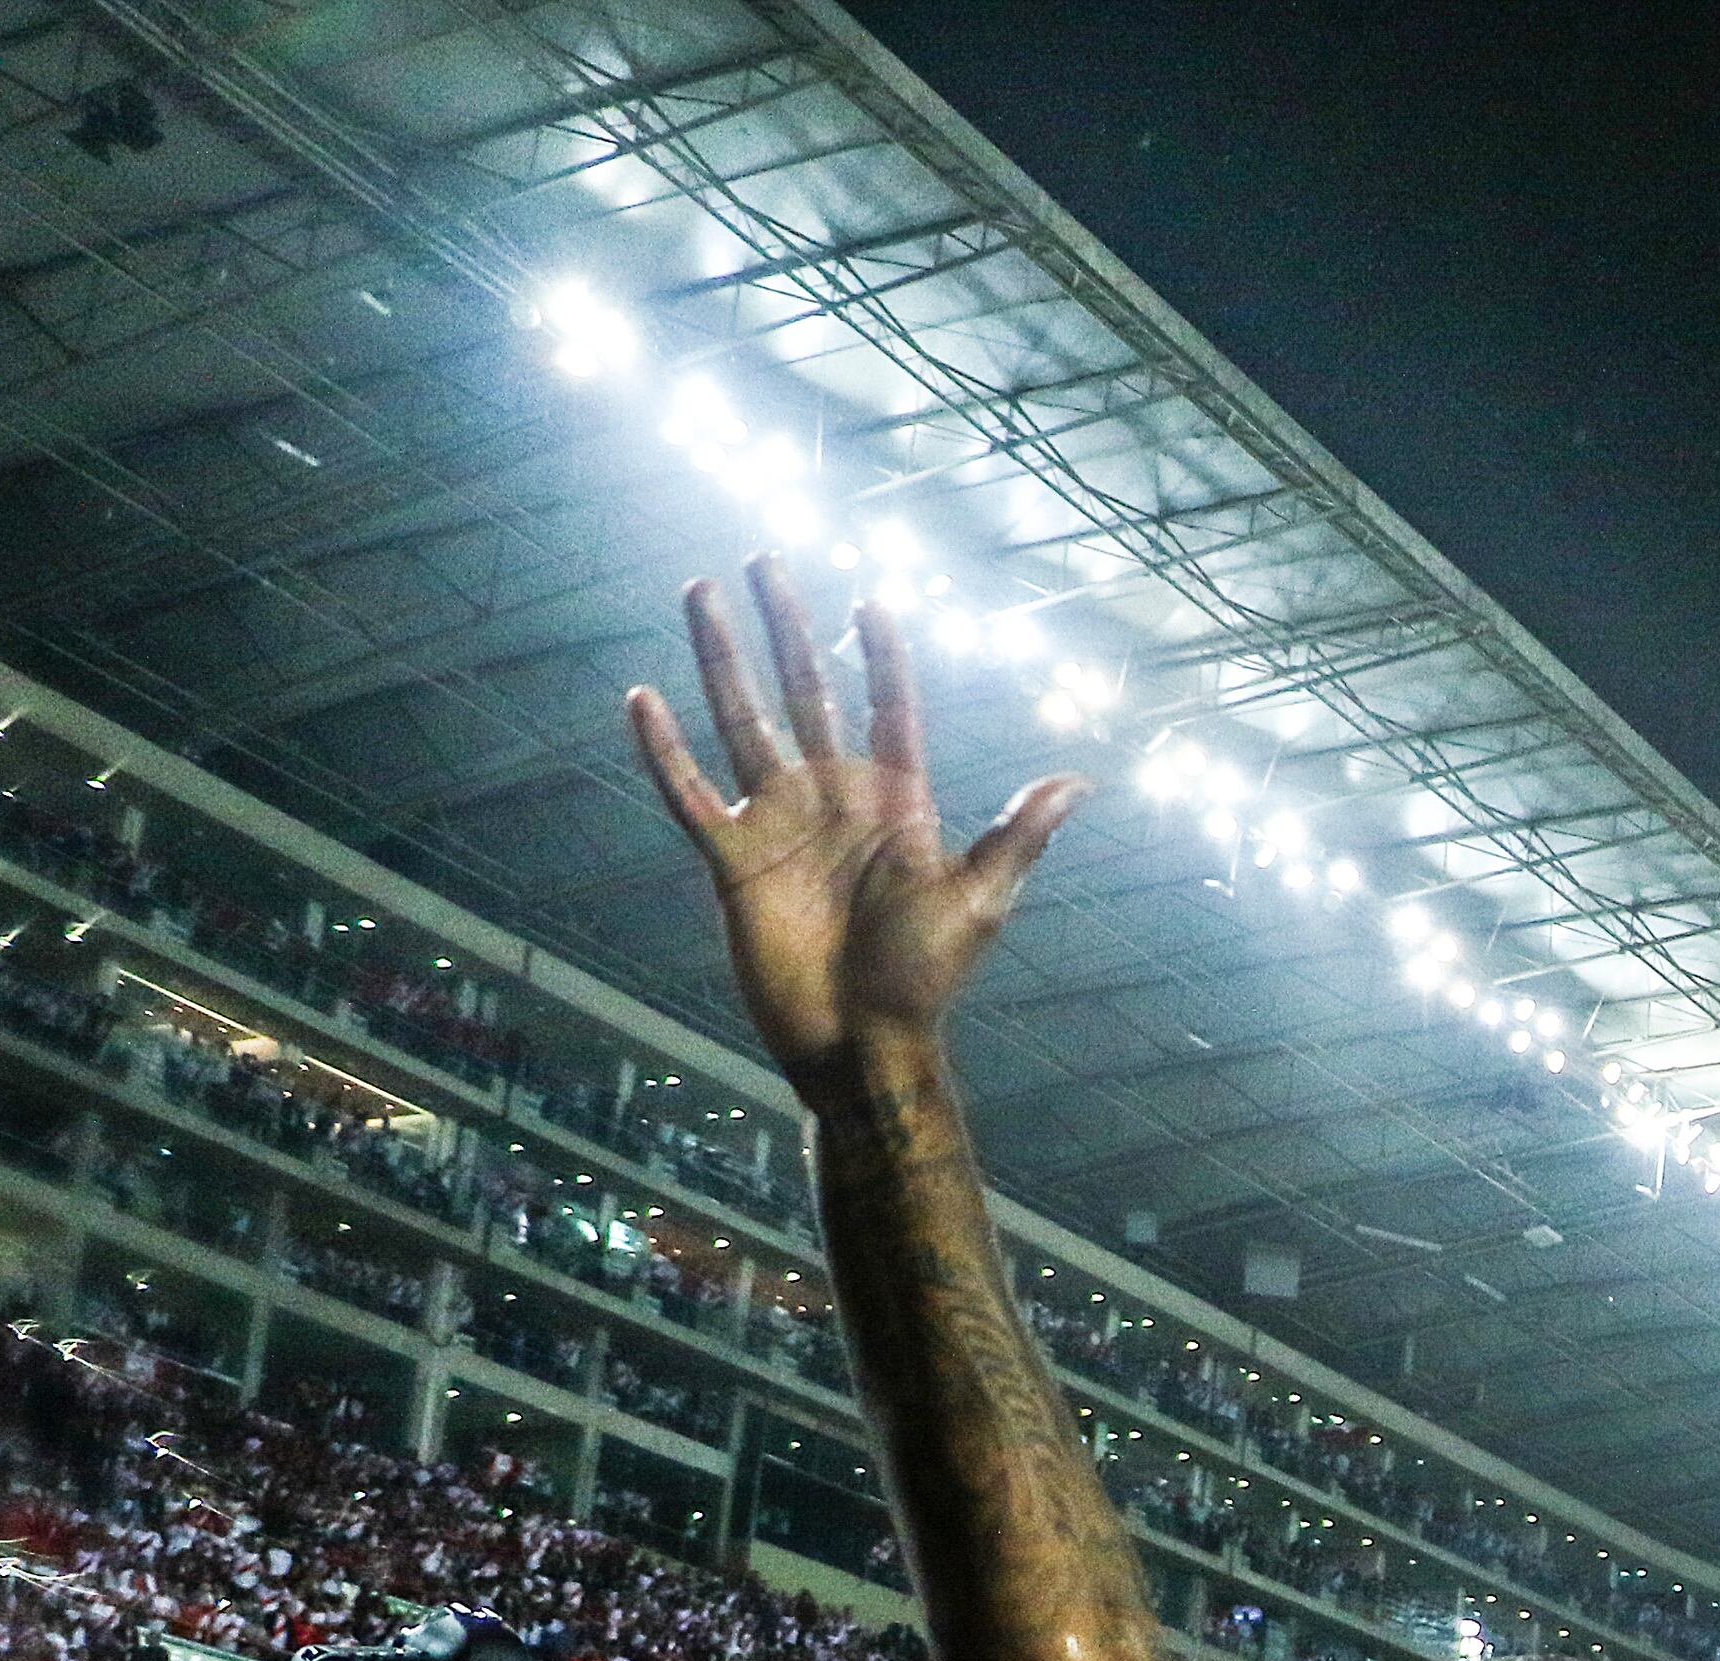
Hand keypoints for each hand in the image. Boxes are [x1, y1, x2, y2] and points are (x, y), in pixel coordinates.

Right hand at [625, 556, 1087, 1080]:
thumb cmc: (923, 980)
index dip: (881, 656)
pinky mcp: (733, 860)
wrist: (859, 1043)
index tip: (870, 598)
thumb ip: (1015, 836)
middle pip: (807, 692)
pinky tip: (641, 698)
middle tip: (764, 558)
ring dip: (721, 658)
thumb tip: (1078, 780)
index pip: (888, 708)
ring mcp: (780, 824)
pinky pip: (690, 793)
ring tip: (701, 593)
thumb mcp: (976, 902)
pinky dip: (664, 750)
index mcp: (895, 802)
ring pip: (744, 720)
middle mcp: (835, 800)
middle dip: (786, 627)